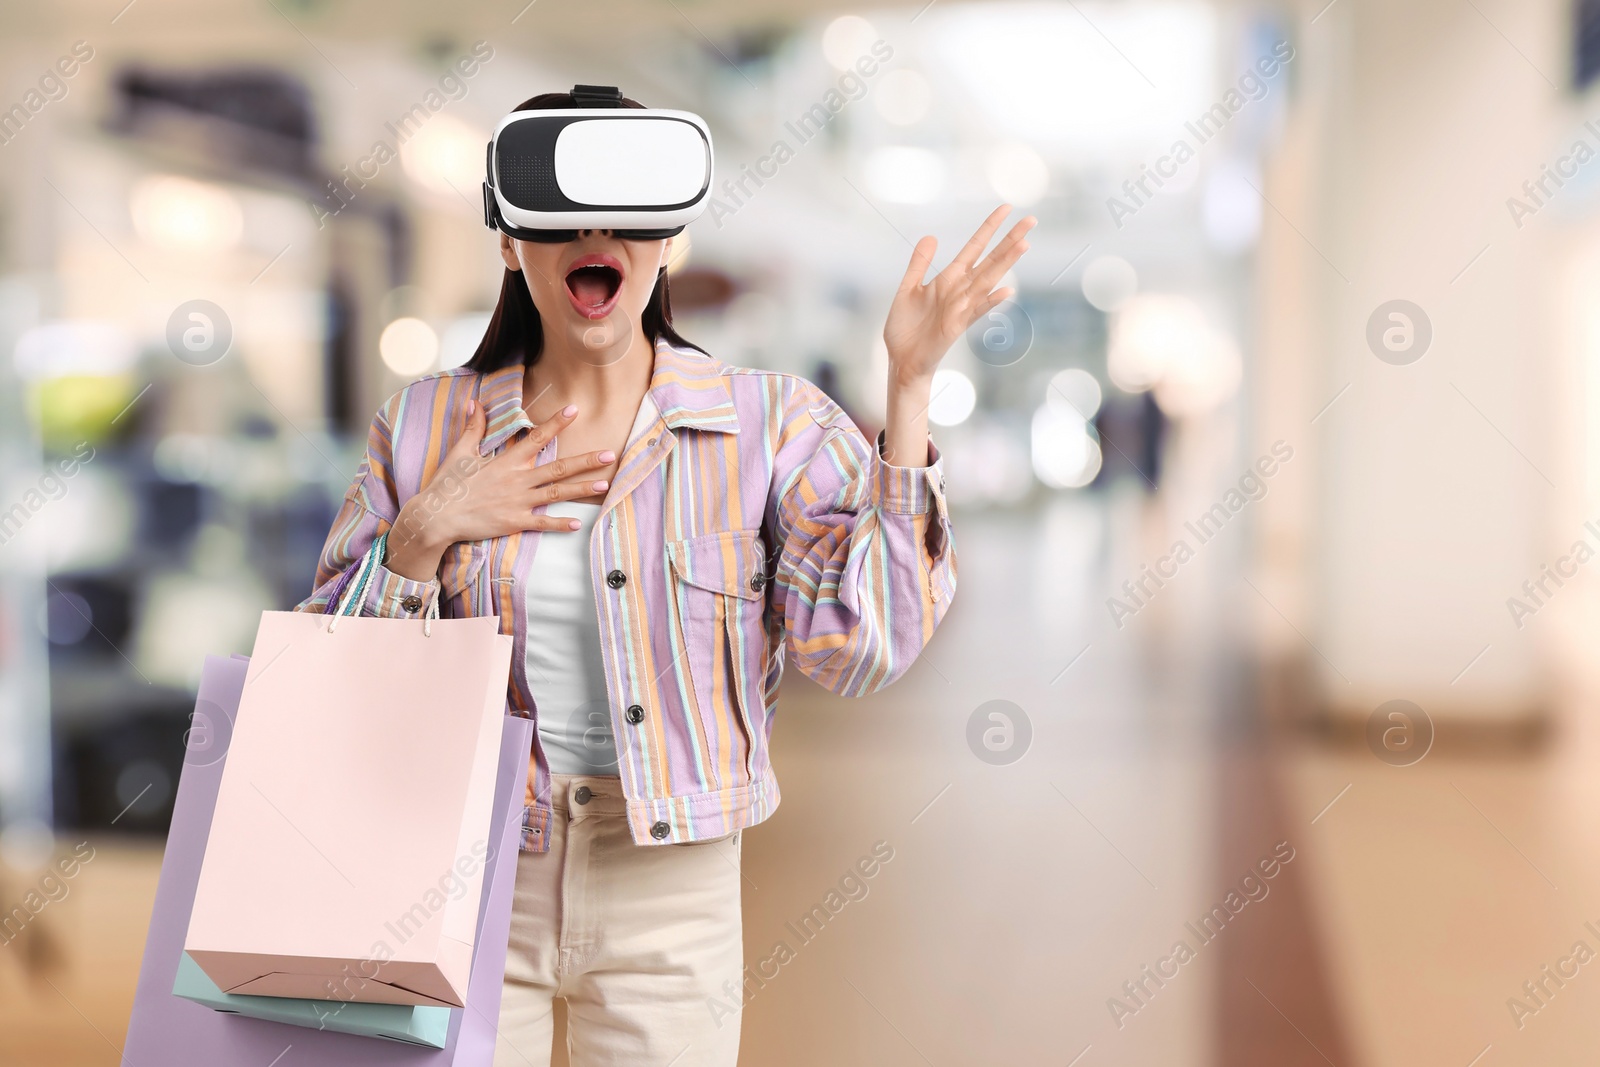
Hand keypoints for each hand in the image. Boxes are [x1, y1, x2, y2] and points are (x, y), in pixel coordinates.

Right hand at [384, 399, 614, 581]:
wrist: (437, 517)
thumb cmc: (448, 484)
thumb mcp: (461, 453)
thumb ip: (473, 428)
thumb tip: (474, 402)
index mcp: (506, 461)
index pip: (536, 437)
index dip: (556, 423)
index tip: (574, 411)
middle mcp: (517, 480)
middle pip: (558, 468)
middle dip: (585, 460)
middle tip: (609, 454)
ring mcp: (518, 502)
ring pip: (556, 494)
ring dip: (582, 489)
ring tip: (604, 484)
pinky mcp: (514, 522)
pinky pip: (542, 523)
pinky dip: (559, 524)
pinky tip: (577, 523)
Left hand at [883, 204, 1035, 386]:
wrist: (900, 360)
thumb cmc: (905, 328)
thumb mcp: (908, 289)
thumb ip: (919, 264)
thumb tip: (931, 236)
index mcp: (948, 279)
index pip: (974, 248)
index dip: (989, 228)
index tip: (1006, 209)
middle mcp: (960, 290)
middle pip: (990, 260)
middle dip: (1009, 240)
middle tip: (1031, 220)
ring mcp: (961, 307)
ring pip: (988, 280)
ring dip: (1006, 263)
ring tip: (1024, 244)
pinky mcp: (956, 326)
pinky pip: (977, 311)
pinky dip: (990, 301)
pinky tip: (1006, 291)